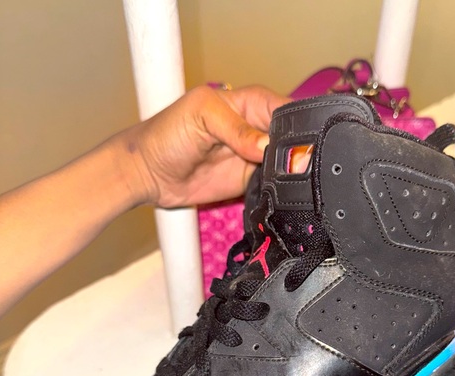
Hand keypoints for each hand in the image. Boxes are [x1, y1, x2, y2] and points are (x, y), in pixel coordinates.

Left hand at [125, 85, 289, 207]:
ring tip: (294, 180)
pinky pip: (275, 186)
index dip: (299, 124)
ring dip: (293, 173)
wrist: (149, 174)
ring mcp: (255, 158)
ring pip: (288, 164)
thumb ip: (236, 129)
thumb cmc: (166, 134)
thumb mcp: (201, 117)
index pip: (287, 109)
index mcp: (250, 103)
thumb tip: (267, 146)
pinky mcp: (250, 182)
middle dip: (301, 151)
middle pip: (294, 139)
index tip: (304, 142)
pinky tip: (283, 192)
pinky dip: (282, 190)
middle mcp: (257, 130)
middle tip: (300, 165)